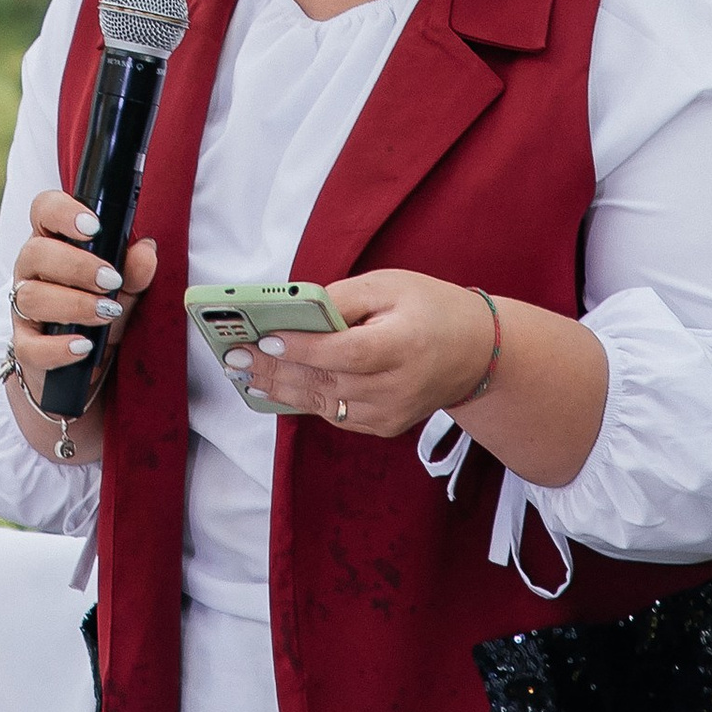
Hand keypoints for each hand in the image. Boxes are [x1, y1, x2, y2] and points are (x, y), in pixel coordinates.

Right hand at [6, 186, 159, 386]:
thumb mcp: (124, 290)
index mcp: (54, 243)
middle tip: (111, 279)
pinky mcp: (25, 346)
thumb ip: (134, 271)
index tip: (93, 226)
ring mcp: (24, 309)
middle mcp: (32, 271)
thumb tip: (146, 251)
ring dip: (74, 304)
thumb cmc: (102, 313)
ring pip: (31, 297)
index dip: (62, 212)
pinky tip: (85, 345)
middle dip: (76, 265)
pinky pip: (30, 346)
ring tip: (106, 313)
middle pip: (35, 253)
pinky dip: (59, 347)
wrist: (89, 364)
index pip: (44, 211)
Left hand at [245, 268, 501, 437]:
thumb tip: (295, 310)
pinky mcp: (385, 426)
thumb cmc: (430, 308)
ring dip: (281, 389)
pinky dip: (304, 400)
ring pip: (326, 404)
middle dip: (276, 369)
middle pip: (328, 383)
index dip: (305, 348)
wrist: (477, 353)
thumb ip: (342, 299)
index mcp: (403, 346)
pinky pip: (337, 414)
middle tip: (235, 358)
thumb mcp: (390, 285)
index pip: (347, 353)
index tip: (267, 337)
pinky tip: (275, 387)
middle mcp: (398, 387)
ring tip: (244, 374)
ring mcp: (392, 414)